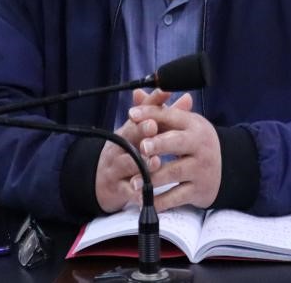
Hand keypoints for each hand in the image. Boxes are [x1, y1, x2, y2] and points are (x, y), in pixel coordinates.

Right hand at [94, 89, 166, 212]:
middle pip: (129, 136)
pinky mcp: (117, 189)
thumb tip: (187, 97)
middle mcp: (120, 146)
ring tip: (155, 162)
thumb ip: (166, 117)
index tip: (158, 101)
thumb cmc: (128, 152)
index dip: (147, 109)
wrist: (102, 181)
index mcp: (127, 131)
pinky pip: (127, 191)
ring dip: (142, 162)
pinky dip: (137, 192)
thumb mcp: (143, 133)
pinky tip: (145, 193)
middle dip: (141, 131)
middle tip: (153, 127)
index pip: (138, 115)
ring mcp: (116, 167)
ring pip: (127, 163)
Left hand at [128, 93, 221, 210]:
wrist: (229, 166)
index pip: (171, 116)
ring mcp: (200, 168)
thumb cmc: (196, 142)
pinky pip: (178, 196)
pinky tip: (146, 200)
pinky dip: (161, 200)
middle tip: (142, 146)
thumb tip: (136, 95)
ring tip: (134, 181)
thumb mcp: (183, 123)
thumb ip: (158, 111)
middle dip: (159, 144)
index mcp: (193, 125)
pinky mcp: (199, 189)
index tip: (132, 115)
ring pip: (175, 172)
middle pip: (177, 143)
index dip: (151, 114)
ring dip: (153, 177)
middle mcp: (199, 145)